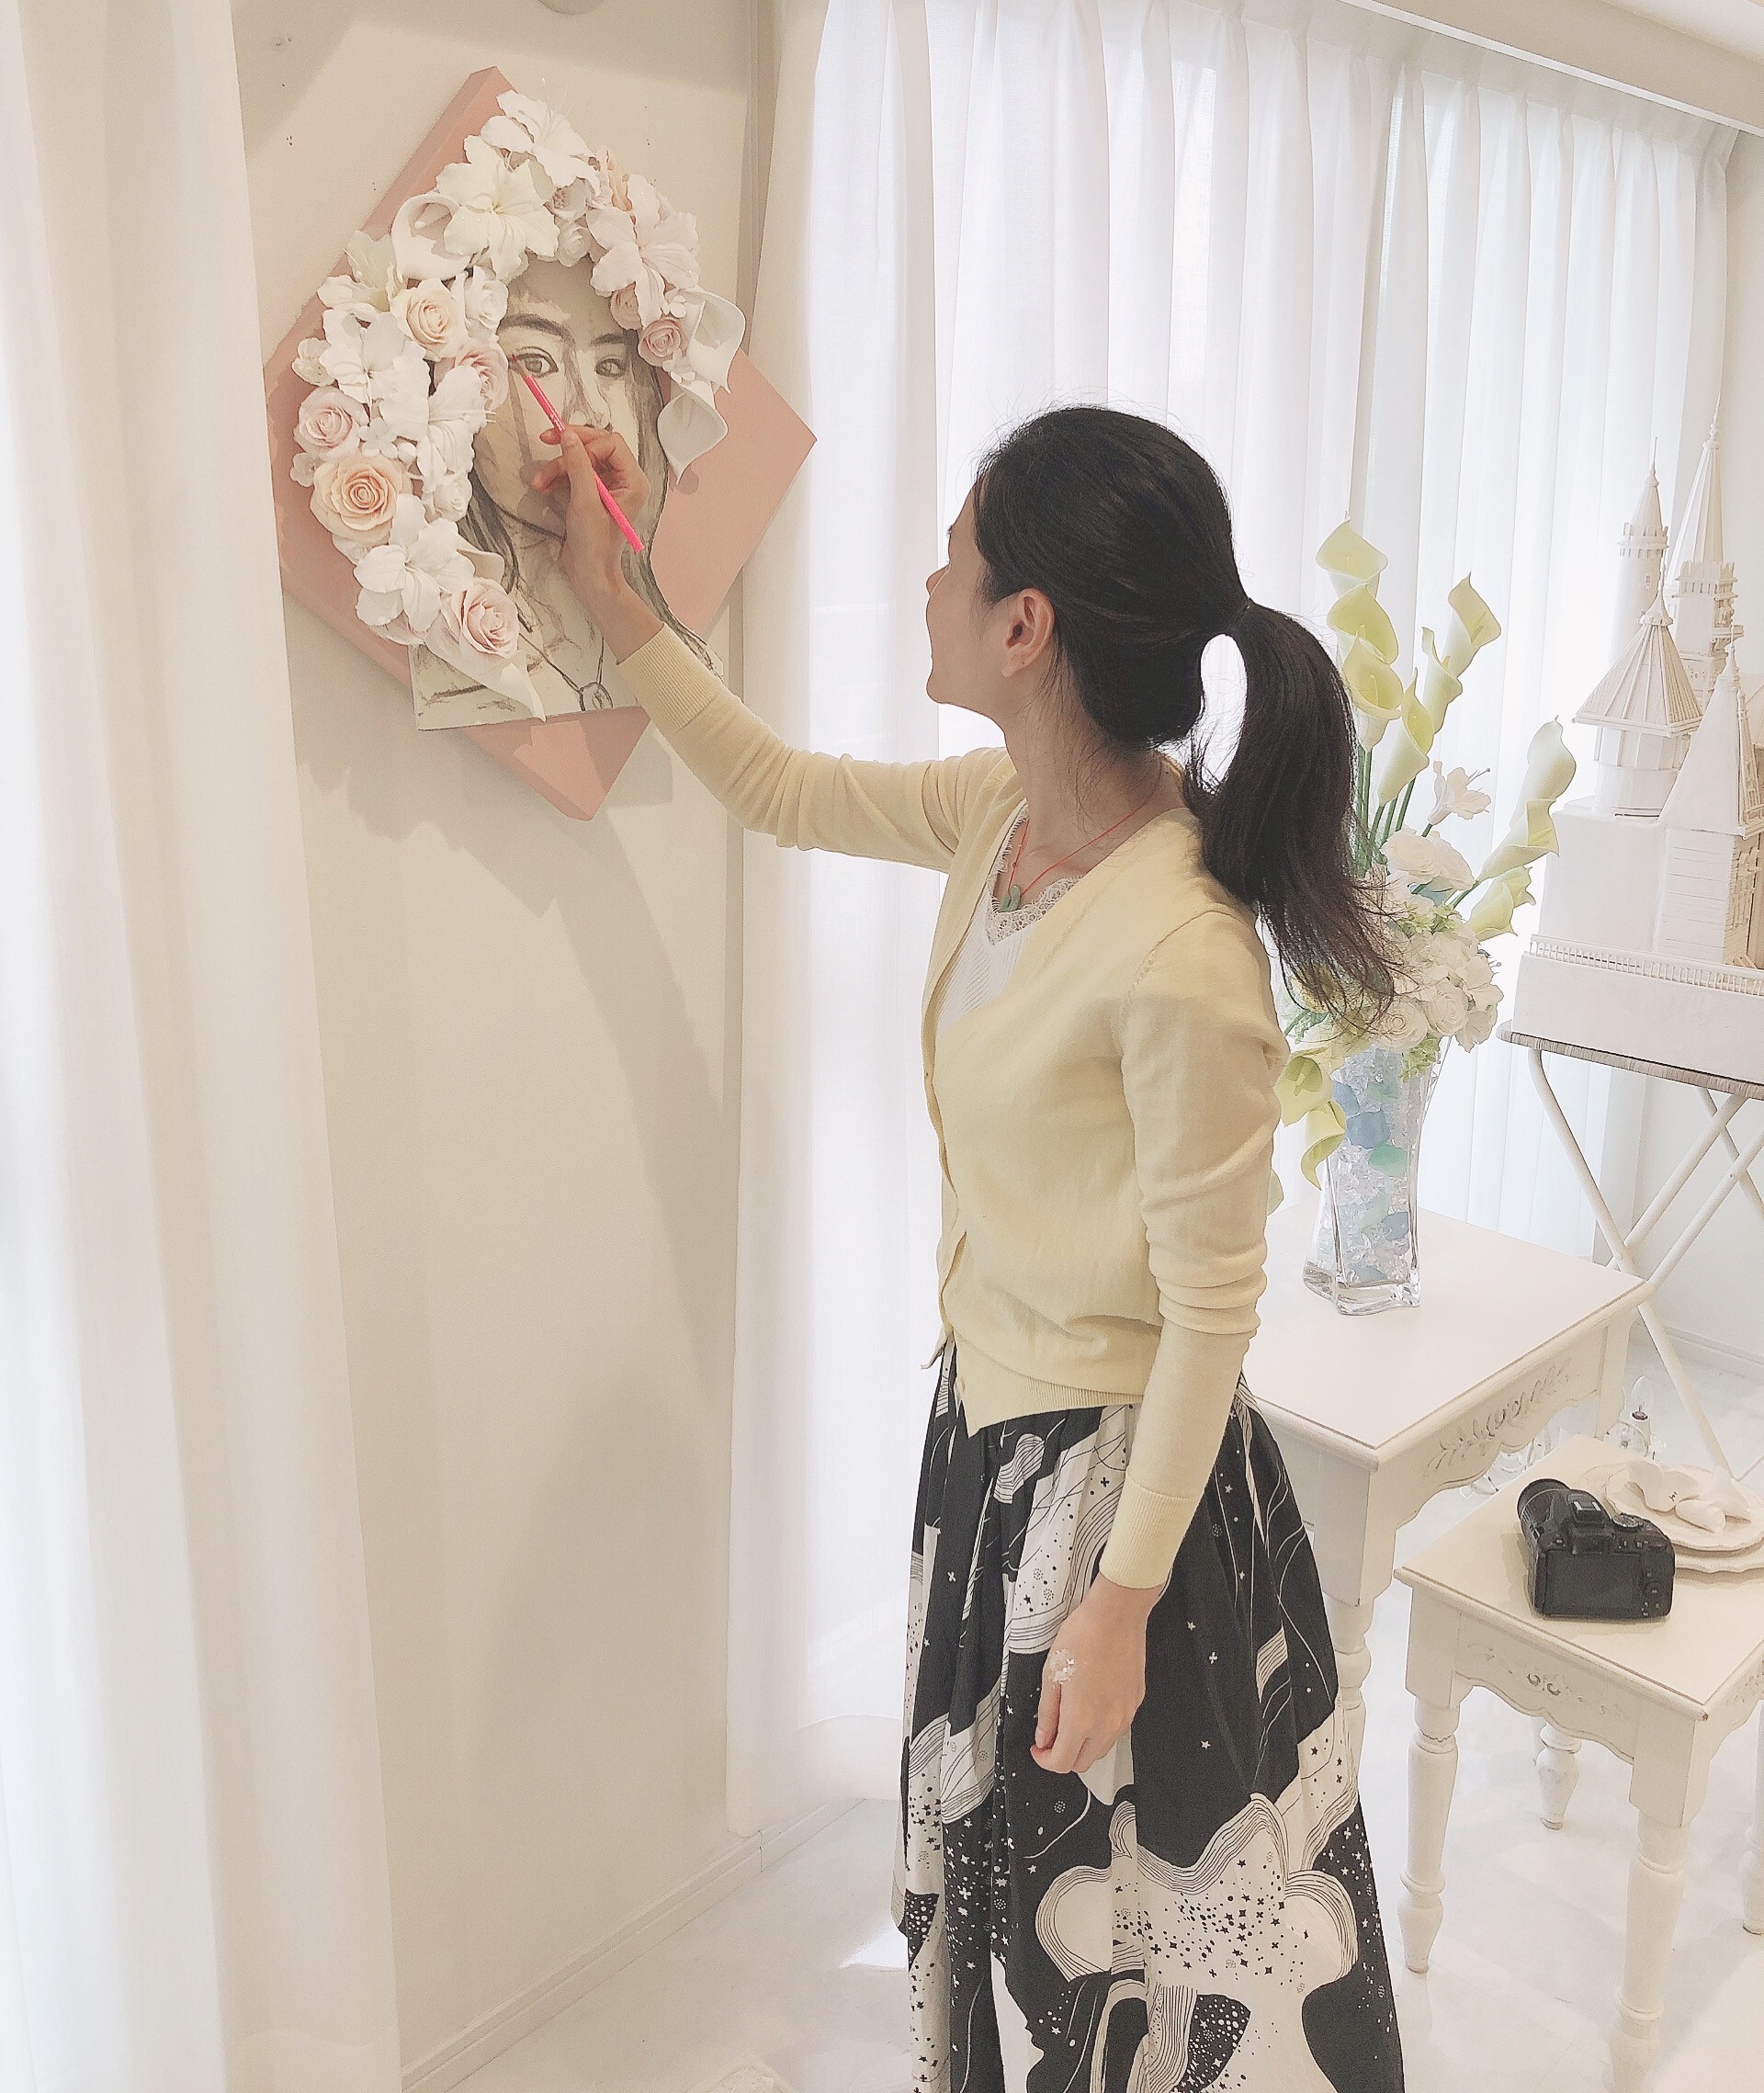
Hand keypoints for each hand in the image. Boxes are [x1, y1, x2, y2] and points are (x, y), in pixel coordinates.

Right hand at [529, 425, 660, 658]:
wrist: (589, 576)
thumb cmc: (594, 545)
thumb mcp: (584, 502)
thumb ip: (578, 465)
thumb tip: (568, 434)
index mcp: (633, 480)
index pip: (611, 442)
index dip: (586, 442)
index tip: (564, 450)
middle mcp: (624, 480)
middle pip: (595, 446)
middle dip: (568, 448)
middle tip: (544, 439)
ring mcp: (607, 487)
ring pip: (581, 459)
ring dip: (557, 466)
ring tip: (539, 482)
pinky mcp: (592, 495)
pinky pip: (575, 473)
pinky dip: (558, 476)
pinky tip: (543, 487)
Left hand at [1031, 1572, 1161, 1777]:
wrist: (1116, 1616)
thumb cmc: (1083, 1636)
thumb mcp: (1051, 1674)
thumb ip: (1047, 1713)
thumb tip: (1044, 1737)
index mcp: (1081, 1719)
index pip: (1062, 1762)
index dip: (1045, 1761)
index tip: (1038, 1748)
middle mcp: (1106, 1725)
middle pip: (1084, 1762)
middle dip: (1064, 1756)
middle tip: (1051, 1736)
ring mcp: (1125, 1716)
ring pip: (1102, 1749)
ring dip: (1084, 1744)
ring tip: (1070, 1718)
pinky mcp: (1135, 1704)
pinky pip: (1117, 1729)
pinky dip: (1101, 1729)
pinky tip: (1091, 1705)